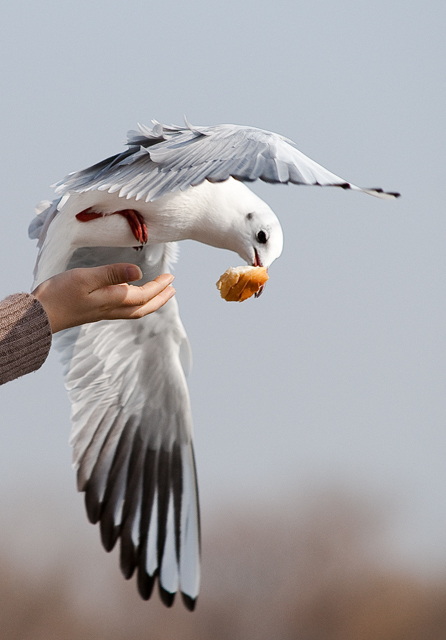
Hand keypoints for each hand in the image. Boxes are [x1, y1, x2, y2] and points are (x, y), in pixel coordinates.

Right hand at [32, 264, 174, 332]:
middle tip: (172, 288)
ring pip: (134, 310)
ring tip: (159, 293)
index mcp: (112, 300)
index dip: (159, 287)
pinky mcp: (94, 312)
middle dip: (160, 298)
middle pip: (143, 307)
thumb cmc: (59, 294)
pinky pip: (123, 310)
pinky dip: (135, 303)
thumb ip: (112, 274)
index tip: (171, 277)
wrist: (38, 315)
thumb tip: (138, 273)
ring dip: (150, 302)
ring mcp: (102, 312)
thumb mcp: (86, 278)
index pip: (143, 295)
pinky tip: (131, 295)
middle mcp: (111, 309)